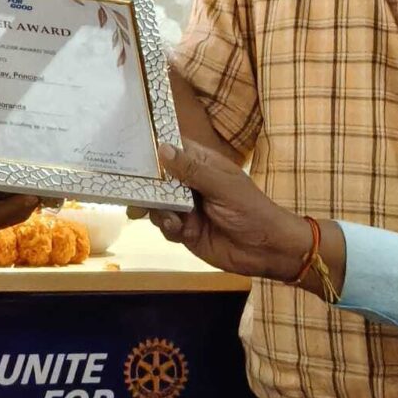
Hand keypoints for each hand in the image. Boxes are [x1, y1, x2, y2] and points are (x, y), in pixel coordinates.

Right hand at [149, 140, 312, 281]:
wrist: (268, 252)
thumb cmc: (251, 211)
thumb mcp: (222, 187)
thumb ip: (191, 170)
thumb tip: (162, 148)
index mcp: (202, 165)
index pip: (173, 147)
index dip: (153, 146)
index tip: (129, 146)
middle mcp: (189, 183)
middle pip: (158, 177)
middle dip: (146, 183)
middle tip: (134, 189)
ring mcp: (186, 207)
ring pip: (157, 202)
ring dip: (158, 209)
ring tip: (171, 218)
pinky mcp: (184, 230)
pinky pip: (164, 225)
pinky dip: (167, 227)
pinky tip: (179, 230)